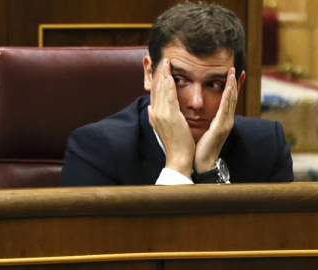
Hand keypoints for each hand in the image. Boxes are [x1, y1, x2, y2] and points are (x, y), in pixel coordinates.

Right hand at [148, 58, 194, 177]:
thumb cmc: (175, 143)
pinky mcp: (171, 116)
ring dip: (165, 75)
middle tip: (163, 59)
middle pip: (156, 88)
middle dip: (160, 73)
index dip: (157, 79)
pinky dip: (169, 86)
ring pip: (162, 90)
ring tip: (167, 62)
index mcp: (154, 115)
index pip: (154, 93)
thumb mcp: (162, 127)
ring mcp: (162, 114)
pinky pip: (169, 97)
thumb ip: (155, 117)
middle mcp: (155, 113)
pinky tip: (171, 76)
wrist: (179, 156)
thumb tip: (149, 109)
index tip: (161, 68)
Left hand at [194, 68, 237, 171]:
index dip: (229, 87)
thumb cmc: (199, 148)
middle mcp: (226, 120)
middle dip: (233, 82)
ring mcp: (225, 123)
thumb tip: (199, 112)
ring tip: (232, 72)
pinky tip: (229, 87)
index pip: (226, 100)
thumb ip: (204, 120)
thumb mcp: (203, 129)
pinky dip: (228, 97)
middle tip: (234, 68)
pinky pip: (225, 109)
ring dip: (232, 85)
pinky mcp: (220, 127)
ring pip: (230, 100)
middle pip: (231, 97)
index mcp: (221, 120)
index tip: (230, 74)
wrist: (201, 163)